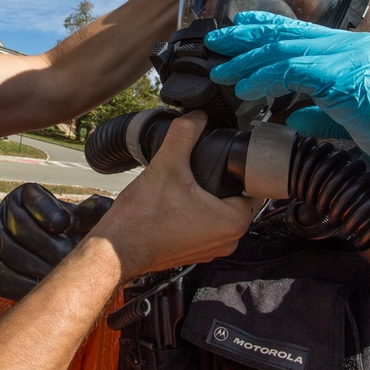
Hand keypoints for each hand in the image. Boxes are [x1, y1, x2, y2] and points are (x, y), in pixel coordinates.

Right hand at [0, 183, 111, 300]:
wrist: (58, 252)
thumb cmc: (74, 230)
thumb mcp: (84, 217)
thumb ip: (93, 212)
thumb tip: (107, 207)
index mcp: (26, 196)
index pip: (31, 201)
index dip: (46, 212)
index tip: (66, 225)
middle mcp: (6, 215)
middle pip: (19, 228)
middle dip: (46, 244)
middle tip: (69, 256)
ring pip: (10, 253)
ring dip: (38, 266)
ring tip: (61, 274)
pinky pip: (4, 278)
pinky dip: (25, 285)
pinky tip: (46, 288)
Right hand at [88, 111, 259, 278]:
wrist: (116, 249)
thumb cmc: (142, 219)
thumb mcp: (167, 166)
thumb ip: (184, 135)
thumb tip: (196, 117)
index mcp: (232, 222)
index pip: (253, 187)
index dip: (239, 169)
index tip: (224, 159)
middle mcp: (228, 241)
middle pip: (236, 199)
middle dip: (222, 182)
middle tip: (201, 167)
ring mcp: (210, 249)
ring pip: (220, 213)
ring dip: (208, 198)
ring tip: (187, 183)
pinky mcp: (194, 252)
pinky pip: (205, 226)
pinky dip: (196, 213)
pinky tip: (176, 202)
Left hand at [205, 12, 369, 208]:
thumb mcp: (360, 123)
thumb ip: (325, 113)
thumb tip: (291, 115)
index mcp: (359, 53)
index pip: (303, 34)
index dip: (266, 30)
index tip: (237, 32)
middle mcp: (355, 48)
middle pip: (288, 34)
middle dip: (246, 37)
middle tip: (213, 41)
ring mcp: (355, 60)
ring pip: (287, 49)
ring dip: (249, 59)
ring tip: (220, 70)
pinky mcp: (352, 80)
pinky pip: (297, 71)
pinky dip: (267, 77)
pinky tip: (247, 87)